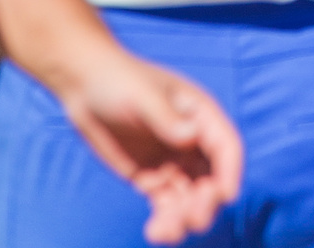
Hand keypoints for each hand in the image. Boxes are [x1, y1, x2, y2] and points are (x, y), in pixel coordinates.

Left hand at [54, 46, 242, 244]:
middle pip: (212, 179)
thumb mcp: (142, 96)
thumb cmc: (118, 81)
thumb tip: (191, 136)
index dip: (230, 172)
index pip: (226, 147)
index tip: (225, 196)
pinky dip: (164, 221)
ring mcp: (173, 162)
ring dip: (184, 218)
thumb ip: (166, 117)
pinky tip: (155, 232)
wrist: (84, 87)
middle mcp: (193, 142)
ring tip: (165, 233)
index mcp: (201, 116)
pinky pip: (165, 205)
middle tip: (191, 219)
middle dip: (206, 202)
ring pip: (190, 198)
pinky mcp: (151, 178)